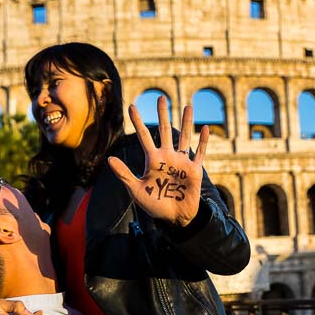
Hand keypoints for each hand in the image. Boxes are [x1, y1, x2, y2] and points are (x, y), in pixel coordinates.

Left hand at [108, 96, 209, 227]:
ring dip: (186, 122)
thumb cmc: (154, 204)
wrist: (174, 217)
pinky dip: (203, 141)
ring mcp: (181, 162)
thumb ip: (124, 174)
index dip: (138, 122)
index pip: (143, 136)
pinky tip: (205, 128)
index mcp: (153, 160)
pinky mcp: (194, 170)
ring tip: (187, 105)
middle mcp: (167, 156)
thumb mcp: (136, 190)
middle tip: (160, 97)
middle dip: (163, 114)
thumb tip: (109, 159)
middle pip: (164, 130)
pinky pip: (199, 153)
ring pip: (184, 137)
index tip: (132, 106)